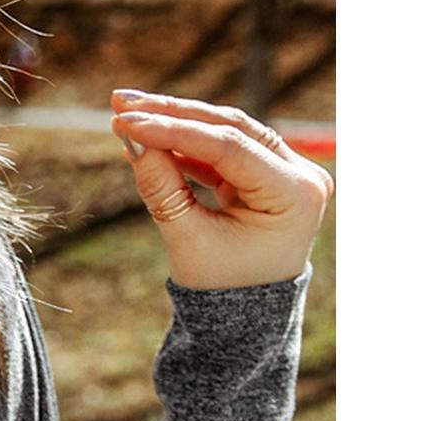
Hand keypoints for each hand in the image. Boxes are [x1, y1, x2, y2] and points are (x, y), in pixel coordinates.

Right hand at [109, 88, 332, 290]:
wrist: (244, 319)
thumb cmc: (220, 288)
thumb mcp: (187, 240)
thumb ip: (162, 189)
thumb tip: (132, 139)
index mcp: (295, 194)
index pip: (228, 146)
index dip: (173, 130)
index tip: (126, 120)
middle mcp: (300, 174)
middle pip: (231, 128)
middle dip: (174, 114)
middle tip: (122, 100)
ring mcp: (288, 171)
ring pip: (226, 132)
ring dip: (177, 123)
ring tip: (128, 113)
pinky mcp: (267, 174)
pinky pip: (224, 150)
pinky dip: (186, 145)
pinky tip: (149, 137)